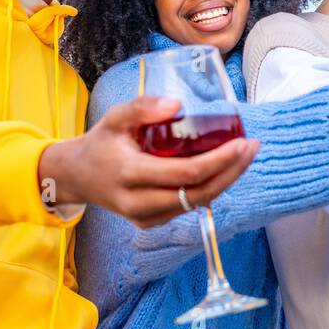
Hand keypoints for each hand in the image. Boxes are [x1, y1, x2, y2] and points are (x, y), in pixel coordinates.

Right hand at [39, 96, 258, 228]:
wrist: (76, 177)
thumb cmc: (100, 143)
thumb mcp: (114, 118)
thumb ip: (142, 107)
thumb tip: (179, 106)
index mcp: (130, 175)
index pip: (187, 173)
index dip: (219, 160)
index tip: (242, 142)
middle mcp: (139, 203)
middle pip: (199, 193)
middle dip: (232, 172)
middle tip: (252, 147)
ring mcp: (145, 218)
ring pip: (197, 203)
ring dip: (225, 181)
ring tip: (244, 155)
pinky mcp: (150, 223)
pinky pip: (187, 207)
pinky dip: (209, 188)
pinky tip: (224, 169)